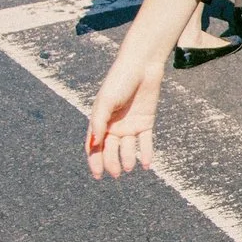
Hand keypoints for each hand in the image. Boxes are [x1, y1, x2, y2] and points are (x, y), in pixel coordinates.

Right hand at [85, 46, 163, 178]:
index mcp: (100, 121)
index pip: (95, 146)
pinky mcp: (145, 123)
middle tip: (115, 173)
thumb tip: (94, 143)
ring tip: (129, 167)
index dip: (95, 161)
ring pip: (128, 148)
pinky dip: (146, 154)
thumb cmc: (119, 81)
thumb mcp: (106, 101)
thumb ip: (99, 121)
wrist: (141, 67)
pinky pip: (145, 142)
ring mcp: (130, 125)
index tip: (97, 175)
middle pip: (111, 150)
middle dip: (111, 162)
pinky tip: (146, 165)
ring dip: (128, 159)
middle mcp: (114, 126)